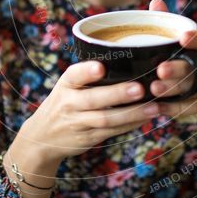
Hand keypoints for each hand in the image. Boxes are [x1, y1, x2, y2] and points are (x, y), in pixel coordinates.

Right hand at [20, 60, 160, 163]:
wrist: (42, 136)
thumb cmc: (65, 102)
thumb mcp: (68, 86)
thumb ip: (88, 76)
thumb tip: (129, 58)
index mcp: (66, 84)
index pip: (74, 75)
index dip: (87, 71)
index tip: (101, 67)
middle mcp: (69, 103)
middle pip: (94, 99)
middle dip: (118, 94)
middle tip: (140, 88)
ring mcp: (78, 123)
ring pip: (106, 119)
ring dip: (132, 113)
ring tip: (154, 107)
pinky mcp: (87, 138)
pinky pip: (112, 131)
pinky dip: (130, 125)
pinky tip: (146, 118)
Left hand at [148, 0, 196, 133]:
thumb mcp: (187, 52)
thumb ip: (171, 28)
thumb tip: (155, 1)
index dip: (196, 38)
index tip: (182, 36)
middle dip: (178, 68)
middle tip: (160, 68)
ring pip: (195, 87)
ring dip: (173, 88)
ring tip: (154, 89)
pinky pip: (195, 107)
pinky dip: (175, 108)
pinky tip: (157, 108)